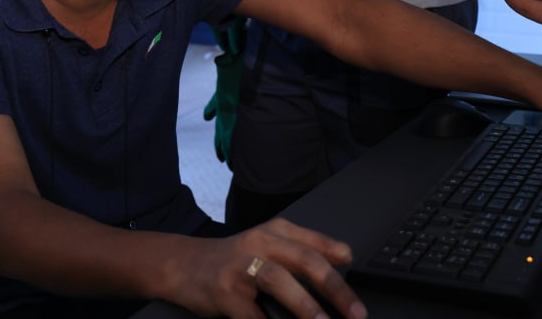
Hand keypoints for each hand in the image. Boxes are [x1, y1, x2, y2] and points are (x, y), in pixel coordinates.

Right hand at [175, 218, 365, 318]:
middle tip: (357, 313)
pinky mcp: (224, 292)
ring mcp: (240, 267)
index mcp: (275, 231)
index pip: (315, 243)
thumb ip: (303, 249)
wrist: (183, 265)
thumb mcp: (268, 244)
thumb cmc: (233, 260)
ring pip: (279, 280)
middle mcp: (260, 243)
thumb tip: (345, 258)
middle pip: (305, 260)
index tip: (358, 279)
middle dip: (335, 289)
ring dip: (306, 306)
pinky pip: (254, 315)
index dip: (340, 260)